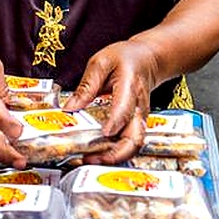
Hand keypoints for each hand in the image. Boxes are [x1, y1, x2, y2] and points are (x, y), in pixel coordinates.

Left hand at [63, 38, 160, 163]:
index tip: (104, 132)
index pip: (125, 108)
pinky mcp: (137, 125)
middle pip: (136, 137)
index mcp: (130, 86)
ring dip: (114, 157)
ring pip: (134, 145)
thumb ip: (86, 85)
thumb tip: (70, 108)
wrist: (148, 60)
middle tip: (91, 158)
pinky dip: (116, 152)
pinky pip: (129, 143)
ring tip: (91, 160)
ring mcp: (140, 118)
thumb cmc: (126, 58)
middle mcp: (139, 107)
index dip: (116, 122)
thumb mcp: (101, 62)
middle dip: (116, 153)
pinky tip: (98, 155)